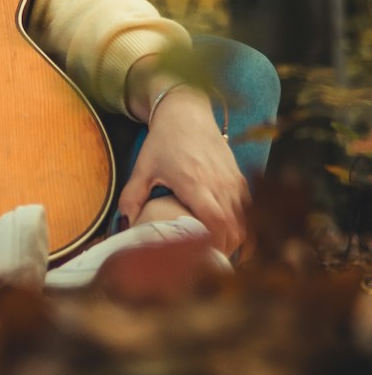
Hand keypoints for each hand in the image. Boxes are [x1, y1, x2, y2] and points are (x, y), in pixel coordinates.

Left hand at [116, 85, 248, 254]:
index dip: (214, 245)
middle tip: (209, 263)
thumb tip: (125, 224)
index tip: (203, 258)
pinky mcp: (239, 177)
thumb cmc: (164, 140)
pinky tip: (233, 237)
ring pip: (245, 221)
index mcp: (195, 183)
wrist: (186, 111)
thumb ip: (132, 197)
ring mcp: (232, 180)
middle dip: (225, 250)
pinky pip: (250, 209)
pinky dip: (245, 226)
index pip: (216, 222)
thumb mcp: (143, 167)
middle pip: (235, 228)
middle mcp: (218, 183)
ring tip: (220, 254)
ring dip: (236, 240)